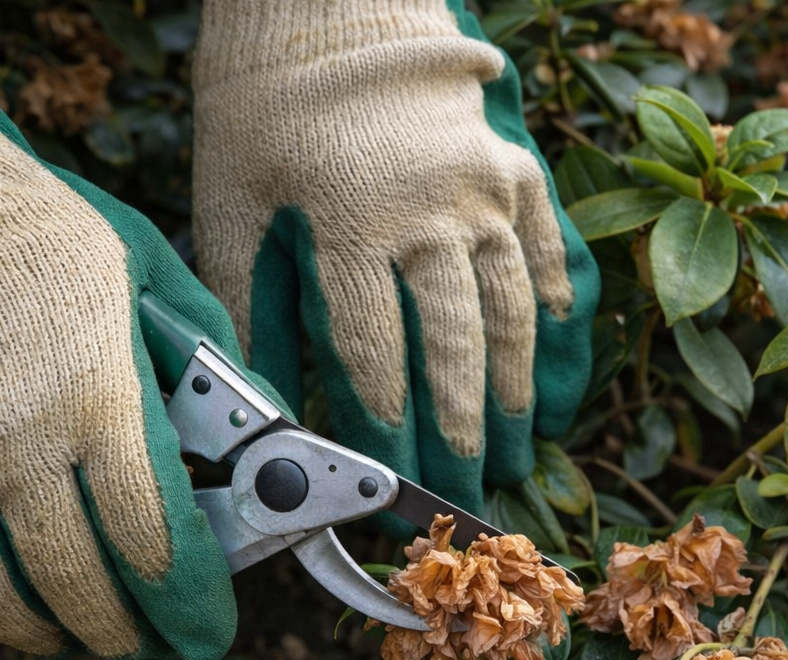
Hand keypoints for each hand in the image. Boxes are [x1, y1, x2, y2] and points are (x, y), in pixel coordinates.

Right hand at [0, 1, 246, 659]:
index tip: (204, 630)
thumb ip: (202, 353)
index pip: (156, 540)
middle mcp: (18, 453)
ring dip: (37, 632)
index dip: (188, 602)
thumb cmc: (25, 227)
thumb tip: (257, 422)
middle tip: (136, 645)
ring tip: (60, 638)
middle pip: (80, 585)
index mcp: (98, 405)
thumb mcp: (143, 271)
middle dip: (119, 632)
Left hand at [192, 0, 598, 513]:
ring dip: (518, 384)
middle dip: (465, 425)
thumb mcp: (231, 203)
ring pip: (512, 306)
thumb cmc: (265, 112)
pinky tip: (554, 360)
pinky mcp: (514, 166)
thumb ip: (247, 301)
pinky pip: (549, 248)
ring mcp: (482, 187)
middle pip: (456, 342)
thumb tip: (257, 391)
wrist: (327, 12)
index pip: (376, 351)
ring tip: (521, 443)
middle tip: (473, 483)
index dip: (388, 425)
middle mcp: (429, 209)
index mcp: (350, 221)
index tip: (396, 476)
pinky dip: (555, 307)